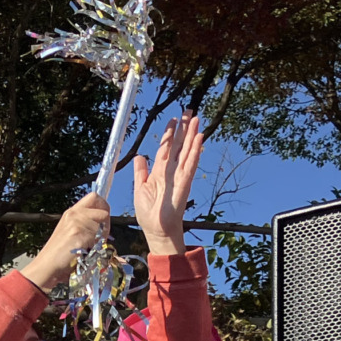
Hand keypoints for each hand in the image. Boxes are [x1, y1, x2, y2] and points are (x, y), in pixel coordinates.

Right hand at [22, 193, 111, 292]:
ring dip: (101, 239)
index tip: (103, 220)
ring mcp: (76, 223)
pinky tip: (85, 252)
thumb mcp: (70, 231)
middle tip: (98, 238)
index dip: (103, 207)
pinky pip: (98, 238)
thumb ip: (84, 223)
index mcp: (71, 212)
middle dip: (106, 225)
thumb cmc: (59, 254)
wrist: (47, 266)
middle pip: (103, 213)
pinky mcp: (78, 234)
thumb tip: (102, 223)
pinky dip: (95, 247)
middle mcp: (74, 214)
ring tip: (88, 248)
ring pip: (103, 227)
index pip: (94, 197)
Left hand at [133, 114, 205, 256]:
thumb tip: (139, 156)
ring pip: (187, 150)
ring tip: (196, 119)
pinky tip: (200, 138)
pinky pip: (191, 163)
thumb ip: (140, 172)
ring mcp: (179, 175)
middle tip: (188, 111)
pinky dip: (195, 150)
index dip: (169, 133)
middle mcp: (171, 171)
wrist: (156, 229)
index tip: (173, 119)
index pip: (166, 147)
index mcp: (159, 171)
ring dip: (192, 134)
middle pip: (179, 144)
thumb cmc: (149, 213)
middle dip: (183, 128)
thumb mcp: (140, 188)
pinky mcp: (185, 182)